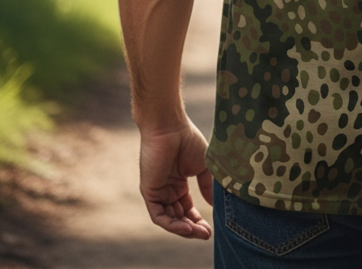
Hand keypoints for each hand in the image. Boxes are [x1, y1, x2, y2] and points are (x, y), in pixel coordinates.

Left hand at [138, 120, 214, 238]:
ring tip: (199, 233)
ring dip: (184, 229)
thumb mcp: (204, 166)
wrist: (170, 127)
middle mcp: (167, 189)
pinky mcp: (149, 192)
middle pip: (179, 217)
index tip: (211, 228)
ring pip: (169, 220)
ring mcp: (158, 192)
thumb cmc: (188, 140)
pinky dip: (172, 224)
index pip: (187, 208)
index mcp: (178, 183)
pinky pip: (159, 216)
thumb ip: (207, 185)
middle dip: (192, 228)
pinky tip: (187, 227)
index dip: (198, 220)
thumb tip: (213, 204)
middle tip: (206, 234)